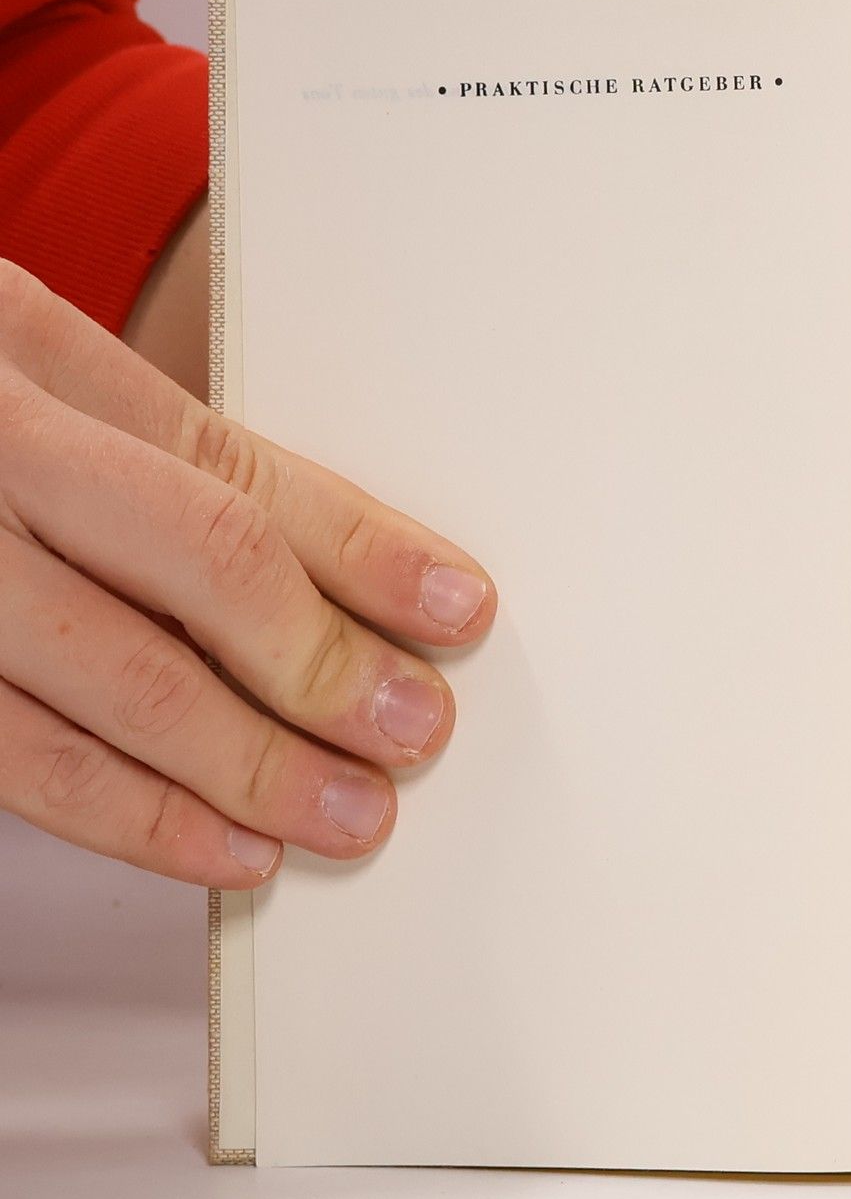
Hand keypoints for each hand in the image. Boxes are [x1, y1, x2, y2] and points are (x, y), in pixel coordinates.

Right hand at [0, 256, 495, 887]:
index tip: (458, 607)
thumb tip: (364, 578)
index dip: (365, 547)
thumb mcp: (31, 391)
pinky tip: (219, 847)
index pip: (235, 465)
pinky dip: (131, 815)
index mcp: (23, 351)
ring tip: (346, 813)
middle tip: (411, 730)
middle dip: (323, 661)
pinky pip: (18, 757)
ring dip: (251, 763)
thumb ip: (163, 465)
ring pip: (111, 679)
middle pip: (195, 560)